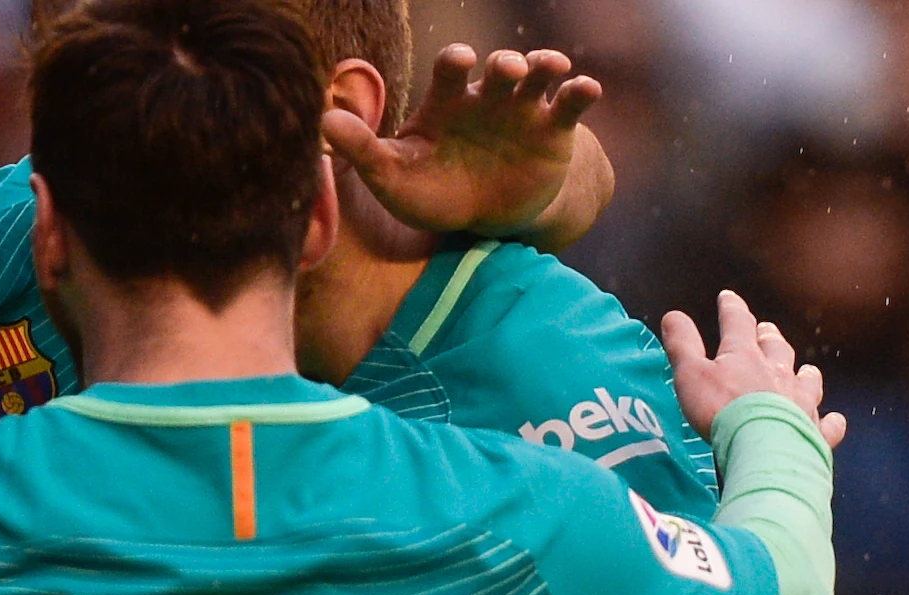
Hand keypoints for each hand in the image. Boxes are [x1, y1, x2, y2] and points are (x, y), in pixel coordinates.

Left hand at [326, 45, 600, 238]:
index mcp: (448, 102)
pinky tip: (586, 89)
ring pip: (538, 74)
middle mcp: (487, 97)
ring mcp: (523, 110)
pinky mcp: (554, 131)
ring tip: (549, 66)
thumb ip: (362, 149)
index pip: (451, 68)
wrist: (485, 220)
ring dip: (544, 64)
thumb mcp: (394, 176)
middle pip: (498, 66)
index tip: (459, 62)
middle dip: (503, 63)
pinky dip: (581, 91)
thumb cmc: (433, 191)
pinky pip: (570, 103)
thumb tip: (322, 121)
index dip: (456, 61)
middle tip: (503, 69)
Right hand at [662, 291, 848, 448]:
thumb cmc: (721, 411)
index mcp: (745, 356)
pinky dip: (830, 421)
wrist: (763, 446)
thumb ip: (682, 345)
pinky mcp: (814, 431)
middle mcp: (777, 372)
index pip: (737, 324)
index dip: (731, 309)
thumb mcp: (691, 375)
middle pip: (776, 348)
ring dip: (805, 373)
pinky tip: (833, 420)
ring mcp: (800, 401)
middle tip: (767, 330)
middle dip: (769, 337)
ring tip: (806, 369)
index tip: (727, 297)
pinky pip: (827, 424)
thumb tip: (672, 315)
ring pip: (807, 380)